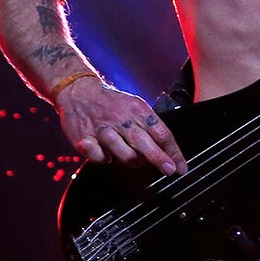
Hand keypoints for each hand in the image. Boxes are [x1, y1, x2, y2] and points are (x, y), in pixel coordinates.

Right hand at [60, 81, 186, 174]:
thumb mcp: (136, 107)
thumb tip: (169, 152)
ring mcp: (102, 128)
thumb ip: (151, 127)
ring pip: (122, 152)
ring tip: (134, 160)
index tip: (180, 167)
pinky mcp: (84, 137)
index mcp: (138, 110)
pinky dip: (104, 159)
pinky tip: (104, 153)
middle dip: (158, 158)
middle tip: (169, 170)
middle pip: (144, 142)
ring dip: (132, 160)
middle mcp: (121, 119)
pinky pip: (98, 156)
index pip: (161, 132)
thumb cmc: (112, 104)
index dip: (173, 152)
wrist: (78, 90)